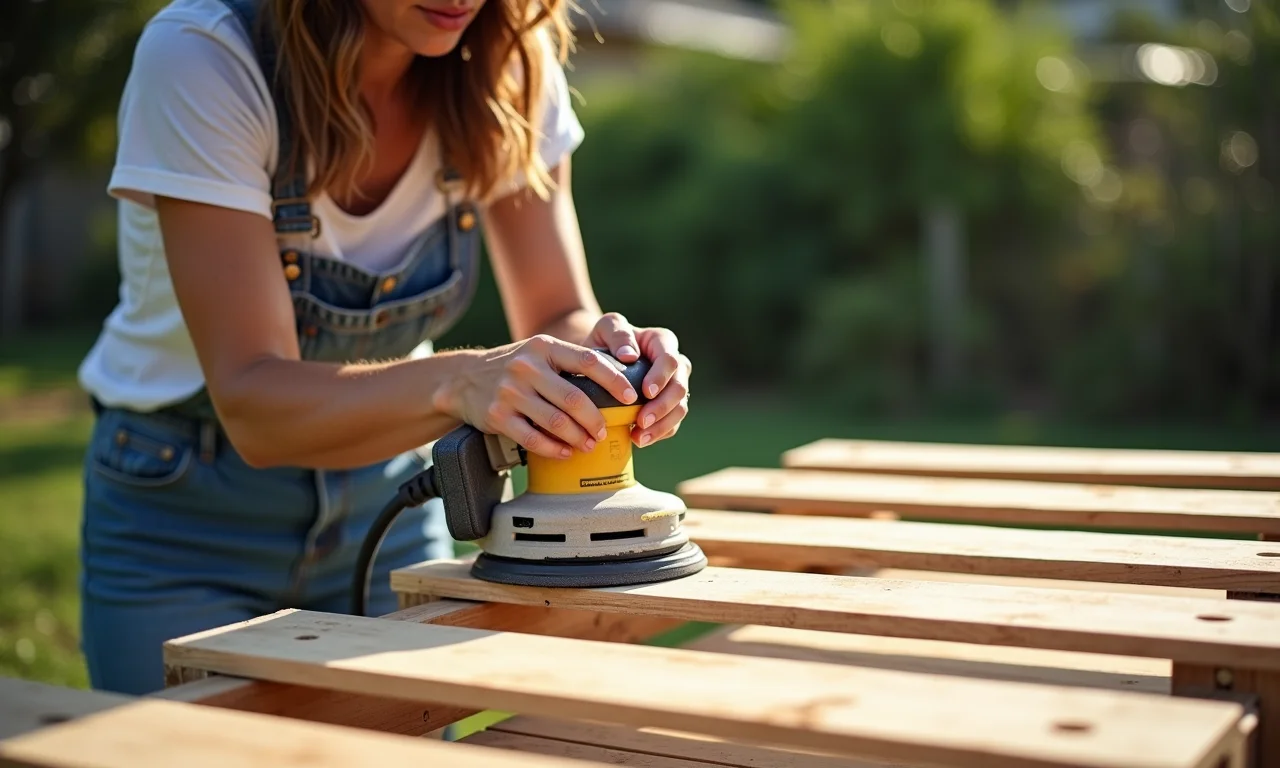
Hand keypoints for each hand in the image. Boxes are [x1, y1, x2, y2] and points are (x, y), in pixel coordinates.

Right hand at [442, 335, 637, 459]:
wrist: (463, 379)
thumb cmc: (514, 367)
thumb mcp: (539, 353)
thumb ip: (570, 363)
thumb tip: (617, 385)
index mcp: (544, 347)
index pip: (588, 361)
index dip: (614, 381)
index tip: (630, 397)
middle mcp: (527, 367)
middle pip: (574, 399)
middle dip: (595, 420)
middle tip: (604, 432)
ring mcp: (510, 392)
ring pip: (556, 422)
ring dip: (578, 438)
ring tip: (589, 444)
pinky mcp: (498, 416)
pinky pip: (533, 438)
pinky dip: (554, 449)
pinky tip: (565, 452)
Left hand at [585, 312, 691, 446]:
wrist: (601, 362)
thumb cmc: (605, 341)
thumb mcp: (606, 329)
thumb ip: (617, 334)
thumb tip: (629, 356)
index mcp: (663, 342)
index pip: (670, 360)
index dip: (661, 378)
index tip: (646, 393)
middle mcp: (676, 365)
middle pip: (679, 388)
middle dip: (662, 407)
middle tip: (640, 422)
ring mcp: (675, 387)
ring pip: (680, 409)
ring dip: (661, 426)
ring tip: (639, 438)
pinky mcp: (670, 407)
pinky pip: (672, 424)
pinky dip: (658, 433)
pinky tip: (639, 439)